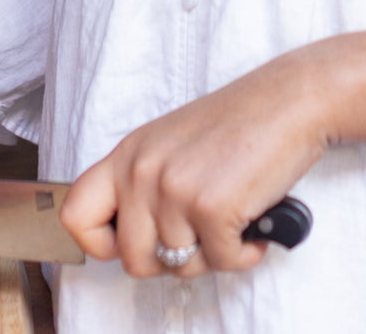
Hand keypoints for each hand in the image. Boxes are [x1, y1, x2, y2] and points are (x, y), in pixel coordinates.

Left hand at [59, 54, 326, 278]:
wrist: (290, 99)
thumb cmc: (241, 121)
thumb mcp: (172, 143)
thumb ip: (144, 183)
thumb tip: (130, 240)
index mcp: (129, 154)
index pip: (75, 215)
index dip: (100, 243)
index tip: (134, 242)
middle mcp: (143, 171)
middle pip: (133, 260)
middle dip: (172, 259)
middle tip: (201, 235)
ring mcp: (175, 189)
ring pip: (179, 267)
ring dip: (213, 254)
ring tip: (232, 220)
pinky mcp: (211, 207)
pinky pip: (221, 263)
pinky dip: (244, 253)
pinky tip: (254, 225)